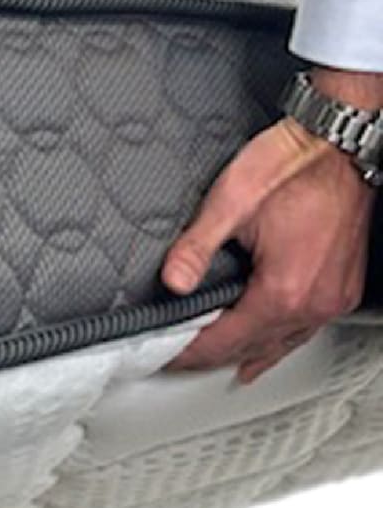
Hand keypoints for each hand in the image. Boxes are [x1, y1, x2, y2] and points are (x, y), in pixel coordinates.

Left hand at [161, 68, 381, 383]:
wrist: (340, 142)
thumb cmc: (294, 165)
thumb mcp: (230, 203)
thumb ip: (196, 248)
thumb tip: (172, 282)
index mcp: (283, 290)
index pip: (225, 340)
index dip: (190, 352)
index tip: (165, 356)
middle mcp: (313, 302)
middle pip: (251, 348)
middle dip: (212, 357)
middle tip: (178, 360)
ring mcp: (333, 298)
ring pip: (280, 345)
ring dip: (245, 355)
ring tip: (214, 365)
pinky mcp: (342, 288)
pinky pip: (304, 331)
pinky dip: (278, 343)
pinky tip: (267, 350)